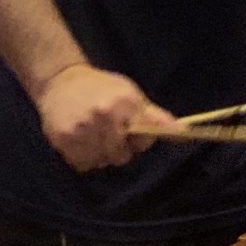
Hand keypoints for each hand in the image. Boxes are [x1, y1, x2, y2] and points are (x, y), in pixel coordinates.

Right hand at [37, 65, 171, 172]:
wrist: (60, 80)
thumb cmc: (101, 89)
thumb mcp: (130, 95)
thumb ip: (156, 117)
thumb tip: (185, 132)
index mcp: (123, 103)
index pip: (144, 137)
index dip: (139, 139)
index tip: (129, 130)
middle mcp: (102, 115)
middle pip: (121, 156)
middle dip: (118, 149)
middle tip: (108, 133)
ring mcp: (81, 128)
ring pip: (101, 162)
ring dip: (99, 155)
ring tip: (92, 136)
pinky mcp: (62, 139)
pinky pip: (82, 164)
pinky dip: (83, 157)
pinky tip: (80, 140)